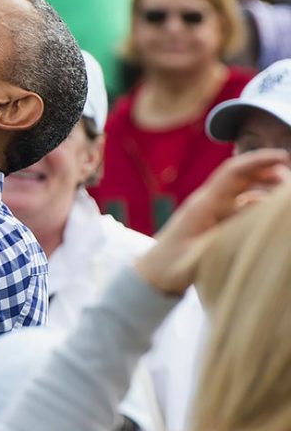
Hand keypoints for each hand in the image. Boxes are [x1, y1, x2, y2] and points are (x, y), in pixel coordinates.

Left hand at [135, 149, 290, 294]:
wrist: (153, 274)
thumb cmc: (171, 266)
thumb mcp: (197, 258)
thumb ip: (225, 240)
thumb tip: (254, 218)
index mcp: (204, 205)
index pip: (233, 173)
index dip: (257, 161)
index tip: (283, 156)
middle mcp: (210, 202)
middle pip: (243, 177)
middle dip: (270, 173)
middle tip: (290, 185)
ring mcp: (214, 212)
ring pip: (246, 191)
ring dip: (268, 189)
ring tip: (286, 199)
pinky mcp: (218, 222)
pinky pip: (243, 206)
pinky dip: (261, 205)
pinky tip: (273, 215)